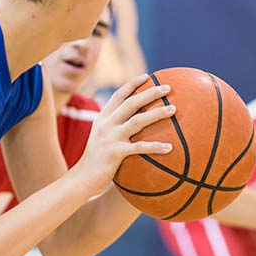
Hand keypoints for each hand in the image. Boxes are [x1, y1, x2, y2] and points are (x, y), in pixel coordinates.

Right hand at [70, 74, 174, 194]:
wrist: (81, 179)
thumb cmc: (97, 161)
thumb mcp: (102, 138)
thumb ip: (114, 128)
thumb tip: (134, 123)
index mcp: (103, 118)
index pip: (118, 96)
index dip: (132, 84)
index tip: (147, 76)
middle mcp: (106, 124)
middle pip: (131, 103)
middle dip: (150, 93)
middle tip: (168, 88)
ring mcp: (110, 138)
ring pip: (137, 121)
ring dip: (157, 113)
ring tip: (173, 109)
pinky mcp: (115, 153)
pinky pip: (139, 147)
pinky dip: (155, 146)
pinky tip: (170, 148)